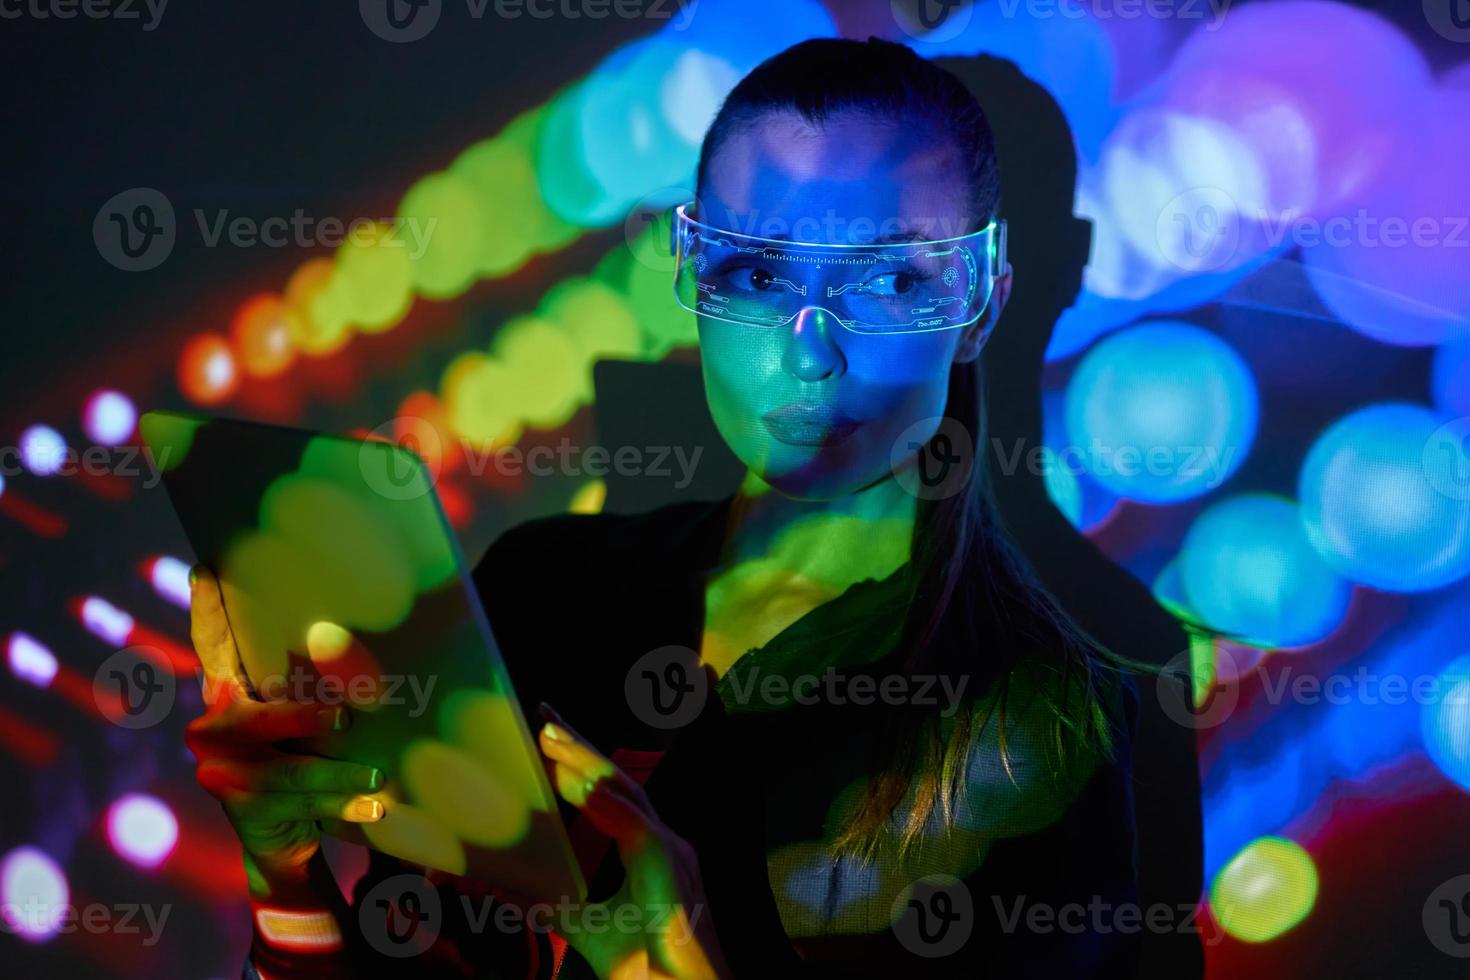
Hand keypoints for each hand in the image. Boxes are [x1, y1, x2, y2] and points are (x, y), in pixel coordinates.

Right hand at [184, 565, 384, 897]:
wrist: (282, 836)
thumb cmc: (302, 753)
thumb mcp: (304, 717)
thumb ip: (309, 681)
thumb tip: (350, 634)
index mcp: (229, 694)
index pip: (215, 648)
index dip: (207, 613)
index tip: (206, 570)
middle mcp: (215, 728)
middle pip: (259, 718)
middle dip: (303, 720)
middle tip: (346, 720)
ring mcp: (221, 771)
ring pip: (289, 769)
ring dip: (338, 776)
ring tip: (379, 779)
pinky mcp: (241, 808)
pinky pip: (300, 805)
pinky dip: (342, 806)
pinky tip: (375, 809)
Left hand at [537, 703, 731, 979]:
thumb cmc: (644, 965)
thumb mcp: (580, 925)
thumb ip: (545, 905)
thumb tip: (500, 891)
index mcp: (647, 848)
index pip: (610, 791)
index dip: (580, 761)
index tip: (548, 733)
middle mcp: (663, 840)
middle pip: (618, 780)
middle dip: (580, 746)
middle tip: (544, 716)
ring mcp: (671, 850)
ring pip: (627, 792)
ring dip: (587, 764)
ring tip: (551, 739)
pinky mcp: (671, 867)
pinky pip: (636, 827)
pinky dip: (608, 806)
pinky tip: (580, 789)